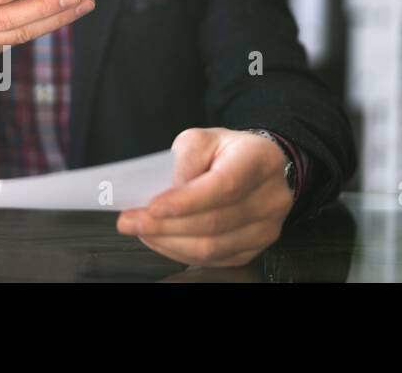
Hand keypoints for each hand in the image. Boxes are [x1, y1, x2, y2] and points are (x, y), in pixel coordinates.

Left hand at [117, 128, 294, 266]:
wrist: (254, 168)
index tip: (151, 207)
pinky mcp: (254, 249)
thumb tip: (164, 196)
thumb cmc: (223, 153)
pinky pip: (213, 260)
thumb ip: (183, 161)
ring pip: (212, 248)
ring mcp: (267, 228)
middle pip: (214, 222)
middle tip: (130, 221)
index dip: (186, 201)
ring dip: (168, 242)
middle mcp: (271, 197)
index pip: (224, 186)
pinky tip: (162, 240)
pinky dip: (181, 253)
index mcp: (260, 160)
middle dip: (165, 225)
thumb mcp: (200, 140)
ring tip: (142, 230)